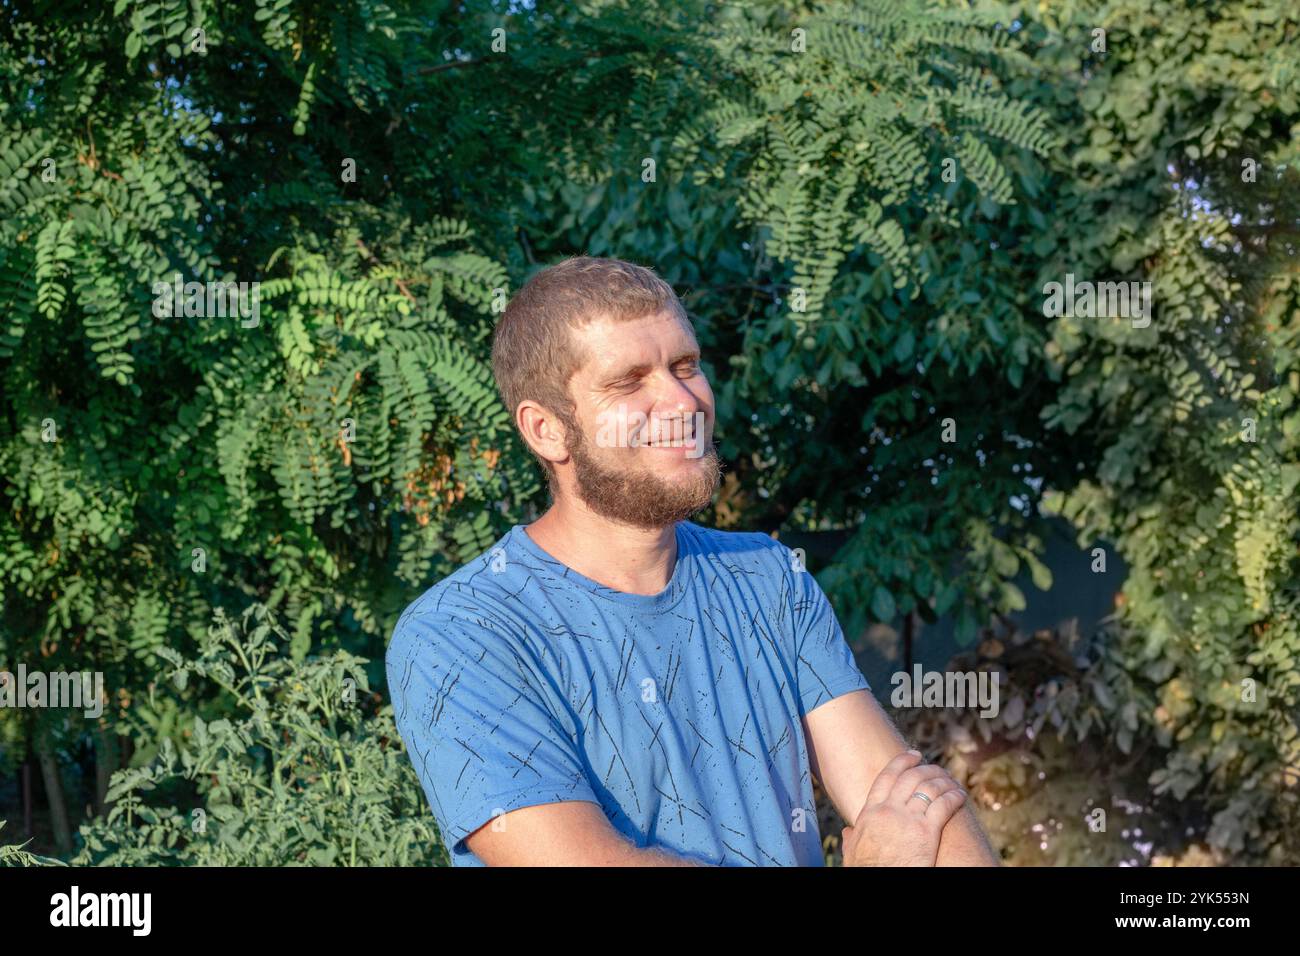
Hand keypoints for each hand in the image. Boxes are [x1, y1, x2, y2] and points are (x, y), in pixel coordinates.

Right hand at [840, 749, 966, 866]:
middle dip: (926, 768)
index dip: (901, 762)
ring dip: (943, 780)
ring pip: (929, 788)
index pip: (886, 777)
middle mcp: (889, 810)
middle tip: (936, 767)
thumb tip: (847, 833)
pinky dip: (954, 796)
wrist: (878, 881)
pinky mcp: (926, 832)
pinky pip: (944, 805)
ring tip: (951, 781)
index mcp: (870, 812)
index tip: (913, 755)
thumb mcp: (852, 853)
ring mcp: (908, 819)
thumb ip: (851, 839)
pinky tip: (960, 795)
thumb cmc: (866, 870)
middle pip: (911, 778)